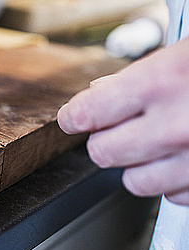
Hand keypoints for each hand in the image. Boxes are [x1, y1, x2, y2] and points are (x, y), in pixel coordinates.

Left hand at [58, 37, 188, 204]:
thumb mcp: (184, 54)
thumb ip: (140, 76)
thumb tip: (100, 93)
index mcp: (161, 82)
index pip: (86, 113)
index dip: (74, 116)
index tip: (72, 119)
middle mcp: (175, 126)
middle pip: (102, 152)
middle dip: (107, 138)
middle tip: (124, 125)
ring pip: (134, 181)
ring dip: (139, 164)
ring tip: (159, 142)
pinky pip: (173, 196)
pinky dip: (174, 179)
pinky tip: (186, 156)